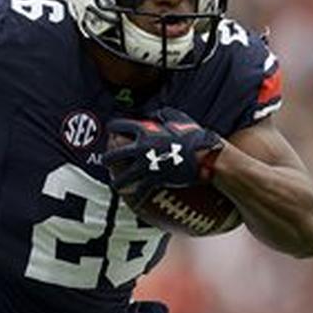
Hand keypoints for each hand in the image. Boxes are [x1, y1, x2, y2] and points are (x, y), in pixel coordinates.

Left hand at [103, 108, 222, 202]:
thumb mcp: (180, 119)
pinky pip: (139, 190)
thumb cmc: (196, 136)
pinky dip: (135, 195)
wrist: (206, 157)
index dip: (113, 128)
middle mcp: (141, 148)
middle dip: (107, 158)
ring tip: (115, 184)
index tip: (111, 131)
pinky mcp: (155, 180)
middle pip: (114, 154)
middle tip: (106, 161)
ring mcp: (147, 166)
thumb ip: (165, 115)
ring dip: (117, 181)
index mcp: (146, 131)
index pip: (119, 126)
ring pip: (122, 177)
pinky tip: (132, 198)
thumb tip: (156, 114)